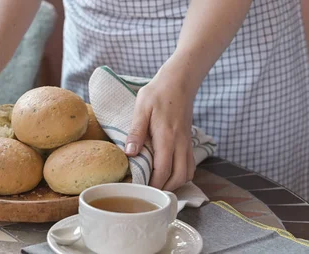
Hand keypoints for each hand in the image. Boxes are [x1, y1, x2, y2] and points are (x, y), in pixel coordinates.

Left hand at [125, 60, 198, 190]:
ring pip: (187, 173)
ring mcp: (187, 143)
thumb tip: (129, 153)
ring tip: (157, 186)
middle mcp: (180, 143)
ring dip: (175, 183)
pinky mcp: (189, 141)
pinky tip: (169, 174)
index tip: (140, 190)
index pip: (163, 170)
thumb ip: (136, 132)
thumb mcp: (141, 109)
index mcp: (167, 137)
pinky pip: (190, 164)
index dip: (153, 184)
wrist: (179, 82)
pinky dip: (181, 174)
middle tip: (148, 192)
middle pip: (179, 177)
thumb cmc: (157, 94)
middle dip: (165, 189)